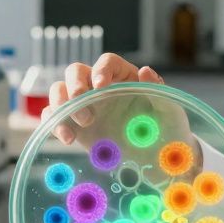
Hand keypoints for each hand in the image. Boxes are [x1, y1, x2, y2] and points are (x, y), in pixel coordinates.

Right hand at [42, 53, 193, 154]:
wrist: (158, 160)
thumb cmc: (167, 129)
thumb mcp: (169, 110)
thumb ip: (157, 90)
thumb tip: (145, 70)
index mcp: (124, 77)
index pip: (107, 62)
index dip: (101, 70)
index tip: (101, 86)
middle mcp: (100, 87)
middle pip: (75, 71)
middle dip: (74, 85)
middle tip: (83, 104)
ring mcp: (85, 105)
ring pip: (59, 91)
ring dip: (61, 103)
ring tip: (82, 125)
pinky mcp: (74, 125)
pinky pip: (54, 117)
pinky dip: (54, 123)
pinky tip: (68, 138)